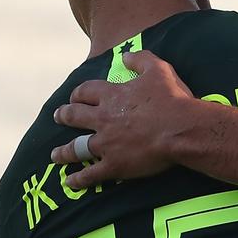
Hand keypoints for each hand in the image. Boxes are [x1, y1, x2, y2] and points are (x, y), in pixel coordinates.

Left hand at [51, 50, 194, 187]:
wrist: (182, 129)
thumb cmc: (172, 99)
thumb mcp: (158, 69)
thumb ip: (140, 60)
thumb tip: (125, 55)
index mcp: (113, 95)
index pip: (86, 91)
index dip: (78, 93)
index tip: (75, 96)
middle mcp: (103, 118)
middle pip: (75, 116)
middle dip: (64, 116)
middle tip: (58, 117)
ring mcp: (106, 144)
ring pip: (76, 147)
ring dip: (63, 151)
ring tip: (55, 154)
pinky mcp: (114, 165)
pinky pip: (91, 174)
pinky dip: (79, 179)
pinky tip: (70, 182)